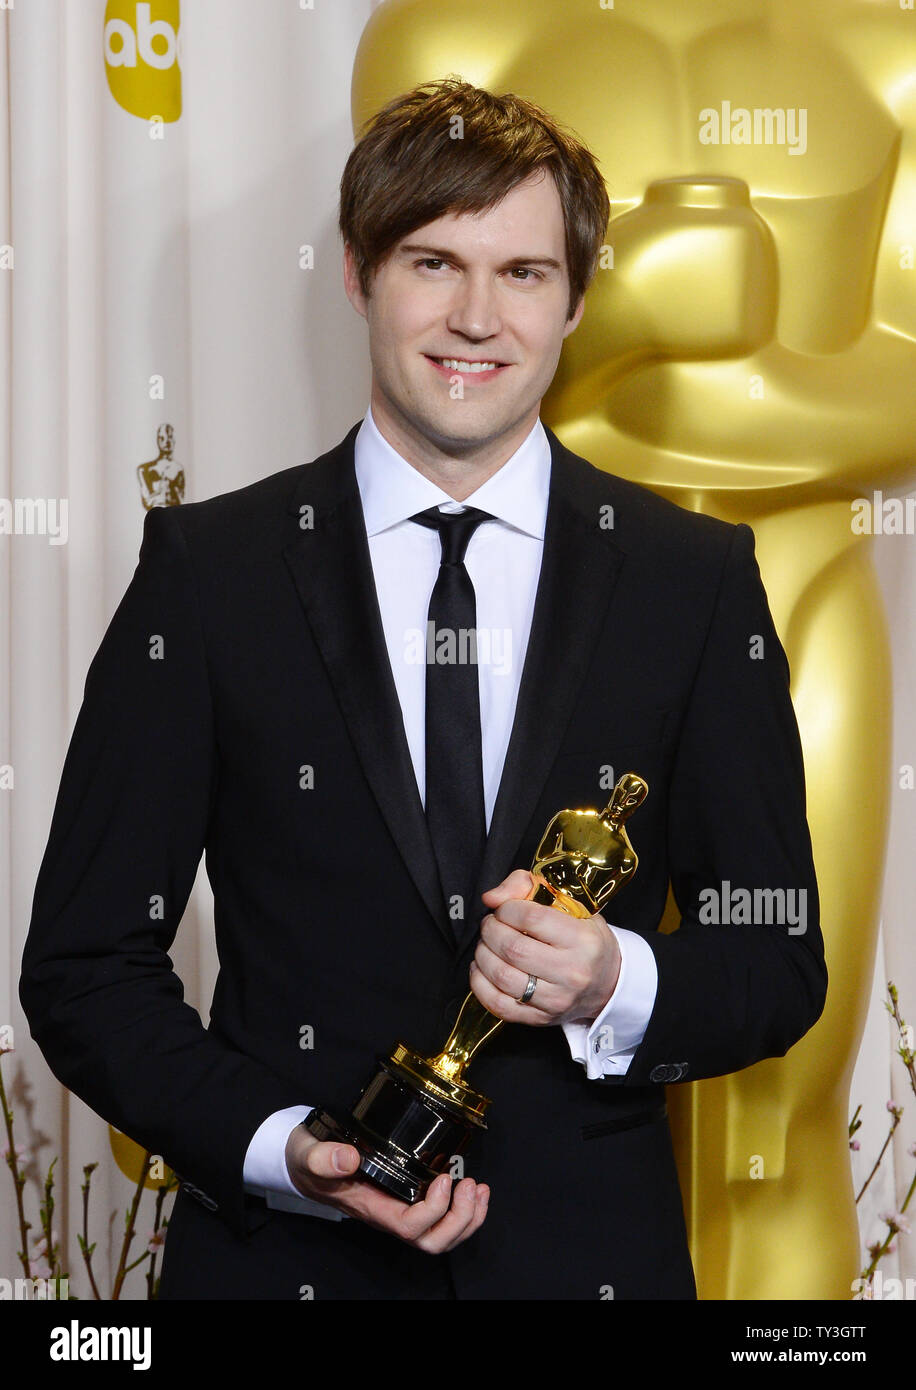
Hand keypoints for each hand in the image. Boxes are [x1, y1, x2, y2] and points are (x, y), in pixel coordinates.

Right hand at [284, 1125, 488, 1252]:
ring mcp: (398, 1210)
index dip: (432, 1210)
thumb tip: (348, 1158)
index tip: (442, 1179)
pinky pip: (439, 1220)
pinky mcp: (406, 1199)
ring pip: (439, 1236)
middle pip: (431, 1240)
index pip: (408, 1226)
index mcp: (371, 1208)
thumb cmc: (308, 1161)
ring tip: (478, 1188)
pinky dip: (463, 1209)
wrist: (304, 1164)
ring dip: (467, 1218)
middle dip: (459, 1219)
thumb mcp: (309, 1154)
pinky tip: (471, 1189)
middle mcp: (388, 1215)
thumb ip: (323, 1158)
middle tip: (469, 1185)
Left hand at [470, 869, 621, 1025]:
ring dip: (482, 955)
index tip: (505, 909)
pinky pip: (498, 1004)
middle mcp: (572, 972)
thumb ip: (527, 886)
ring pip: (502, 976)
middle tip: (491, 924)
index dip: (507, 909)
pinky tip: (482, 968)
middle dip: (490, 931)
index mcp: (583, 940)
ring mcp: (556, 1000)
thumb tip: (491, 898)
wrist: (607, 983)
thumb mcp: (570, 904)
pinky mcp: (540, 1019)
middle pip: (513, 949)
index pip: (531, 919)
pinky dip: (480, 984)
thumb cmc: (584, 939)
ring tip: (486, 944)